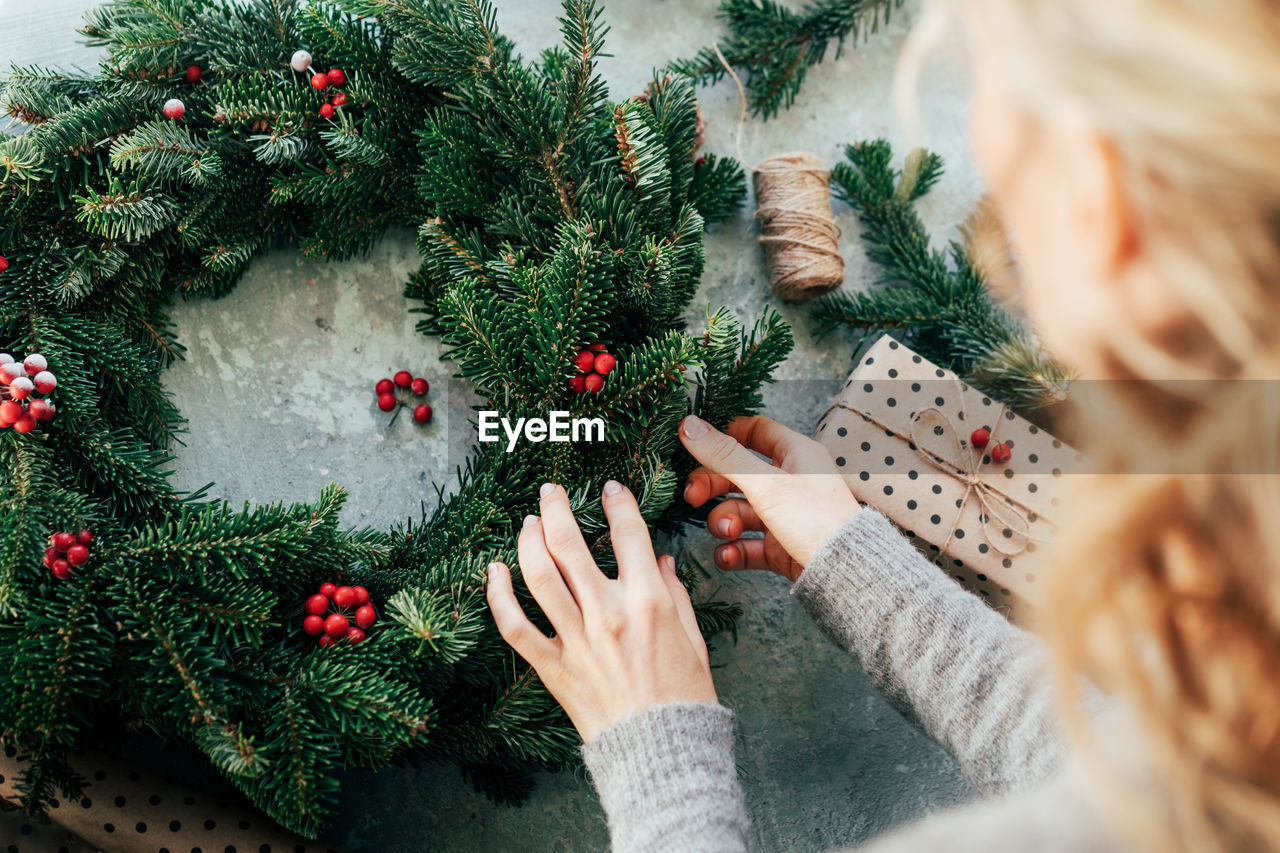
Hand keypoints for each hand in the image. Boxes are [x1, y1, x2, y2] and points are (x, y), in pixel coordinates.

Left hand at [485, 480, 716, 742]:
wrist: (662, 751)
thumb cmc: (685, 696)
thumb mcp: (692, 637)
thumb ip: (674, 593)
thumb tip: (660, 559)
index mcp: (648, 602)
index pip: (628, 534)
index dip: (618, 503)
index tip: (610, 489)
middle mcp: (608, 614)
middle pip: (569, 544)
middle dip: (556, 508)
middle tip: (550, 491)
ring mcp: (576, 641)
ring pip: (538, 576)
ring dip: (528, 542)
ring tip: (528, 523)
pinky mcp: (553, 668)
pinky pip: (515, 628)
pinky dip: (499, 597)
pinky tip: (494, 572)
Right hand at [680, 415, 860, 581]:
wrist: (846, 573)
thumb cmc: (816, 519)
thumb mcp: (765, 483)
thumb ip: (724, 455)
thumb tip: (689, 424)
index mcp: (795, 454)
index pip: (755, 431)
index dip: (725, 436)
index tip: (697, 445)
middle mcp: (790, 481)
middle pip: (738, 474)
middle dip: (712, 486)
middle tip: (692, 497)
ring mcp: (784, 515)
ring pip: (739, 511)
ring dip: (723, 521)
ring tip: (727, 531)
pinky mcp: (779, 546)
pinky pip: (746, 543)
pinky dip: (734, 549)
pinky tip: (729, 554)